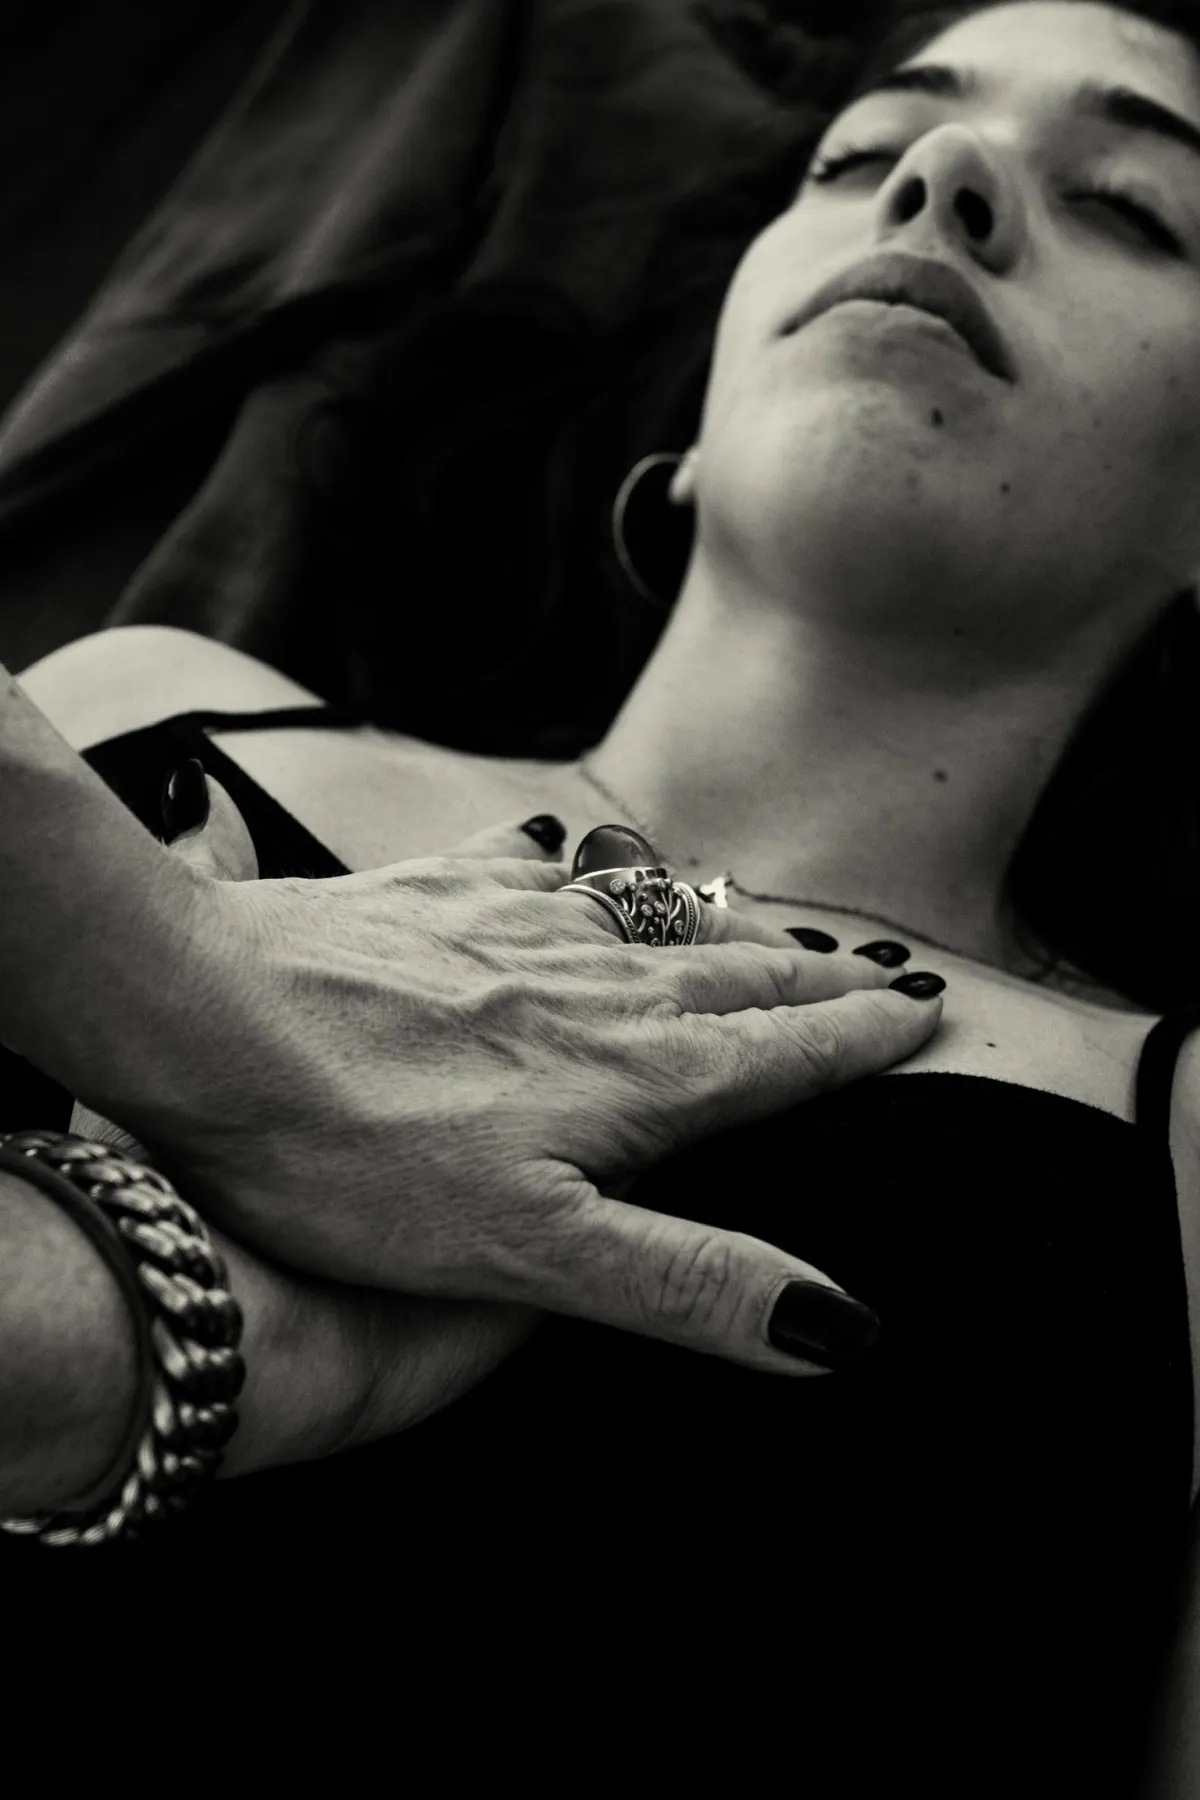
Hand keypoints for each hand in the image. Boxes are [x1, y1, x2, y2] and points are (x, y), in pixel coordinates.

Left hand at [78, 771, 943, 1376]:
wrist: (203, 1020)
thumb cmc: (356, 1150)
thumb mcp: (533, 1249)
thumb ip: (688, 1281)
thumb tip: (840, 1324)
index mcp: (637, 1072)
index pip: (782, 1052)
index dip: (858, 1038)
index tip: (922, 1015)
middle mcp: (595, 984)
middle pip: (735, 975)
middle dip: (814, 977)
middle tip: (876, 969)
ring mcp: (513, 927)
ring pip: (649, 918)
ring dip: (718, 925)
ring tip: (758, 927)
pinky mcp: (431, 896)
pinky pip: (528, 869)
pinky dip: (570, 868)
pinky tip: (559, 857)